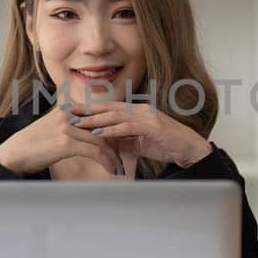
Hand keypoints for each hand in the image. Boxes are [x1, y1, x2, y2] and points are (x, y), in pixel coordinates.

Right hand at [0, 105, 122, 175]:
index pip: (99, 115)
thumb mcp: (53, 128)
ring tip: (120, 166)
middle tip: (127, 154)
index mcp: (67, 108)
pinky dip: (106, 161)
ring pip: (101, 140)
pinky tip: (110, 169)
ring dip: (114, 156)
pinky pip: (94, 152)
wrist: (13, 154)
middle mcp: (68, 113)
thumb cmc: (33, 144)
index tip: (125, 140)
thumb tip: (90, 135)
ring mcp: (67, 126)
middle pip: (103, 127)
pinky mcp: (66, 142)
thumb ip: (72, 126)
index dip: (114, 128)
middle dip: (117, 142)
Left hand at [69, 101, 212, 167]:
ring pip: (115, 116)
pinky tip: (99, 134)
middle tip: (66, 111)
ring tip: (77, 122)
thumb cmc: (167, 146)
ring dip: (95, 120)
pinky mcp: (153, 126)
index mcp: (136, 112)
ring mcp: (147, 116)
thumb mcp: (139, 144)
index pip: (108, 108)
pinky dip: (112, 130)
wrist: (191, 150)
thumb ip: (123, 141)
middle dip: (86, 109)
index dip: (89, 109)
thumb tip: (104, 144)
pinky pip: (128, 127)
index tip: (71, 110)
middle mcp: (140, 109)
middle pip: (108, 108)